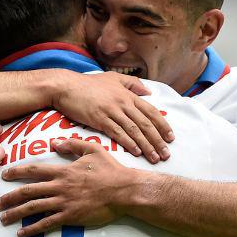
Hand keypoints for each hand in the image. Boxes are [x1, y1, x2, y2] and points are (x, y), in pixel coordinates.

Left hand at [0, 138, 135, 236]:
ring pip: (33, 208)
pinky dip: (32, 229)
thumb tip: (55, 143)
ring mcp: (63, 202)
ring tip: (3, 219)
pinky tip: (22, 233)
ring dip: (16, 214)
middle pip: (28, 191)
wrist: (124, 190)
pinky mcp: (70, 217)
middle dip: (9, 197)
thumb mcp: (92, 150)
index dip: (16, 172)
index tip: (3, 175)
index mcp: (63, 171)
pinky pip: (47, 224)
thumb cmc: (110, 170)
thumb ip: (72, 145)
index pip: (34, 170)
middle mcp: (59, 186)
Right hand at [52, 71, 171, 161]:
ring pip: (134, 130)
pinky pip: (118, 133)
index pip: (151, 111)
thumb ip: (132, 84)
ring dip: (146, 145)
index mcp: (128, 95)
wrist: (66, 86)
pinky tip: (136, 152)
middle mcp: (123, 103)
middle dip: (158, 140)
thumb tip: (148, 92)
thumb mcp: (113, 78)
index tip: (171, 138)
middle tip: (166, 154)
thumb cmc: (88, 84)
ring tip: (155, 157)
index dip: (163, 125)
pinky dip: (128, 143)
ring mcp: (112, 111)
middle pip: (146, 124)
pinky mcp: (100, 119)